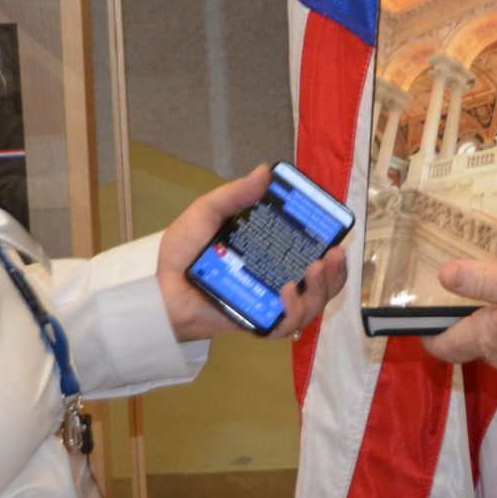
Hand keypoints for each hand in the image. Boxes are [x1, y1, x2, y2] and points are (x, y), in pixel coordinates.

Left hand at [158, 166, 350, 342]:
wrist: (160, 289)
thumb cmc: (183, 252)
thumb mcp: (208, 213)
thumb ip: (234, 195)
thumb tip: (264, 172)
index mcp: (270, 250)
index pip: (309, 246)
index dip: (328, 239)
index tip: (335, 227)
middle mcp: (276, 276)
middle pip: (322, 280)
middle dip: (337, 270)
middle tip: (335, 254)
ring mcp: (269, 302)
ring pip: (313, 304)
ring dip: (322, 289)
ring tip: (315, 271)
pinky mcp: (258, 322)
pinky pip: (286, 325)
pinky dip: (293, 311)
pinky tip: (286, 292)